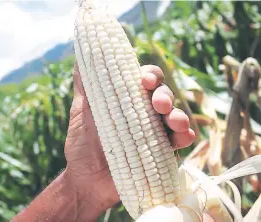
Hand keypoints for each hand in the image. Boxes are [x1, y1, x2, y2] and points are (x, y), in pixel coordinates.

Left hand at [64, 64, 195, 215]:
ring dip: (177, 114)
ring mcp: (154, 132)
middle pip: (163, 94)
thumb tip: (81, 57)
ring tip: (173, 121)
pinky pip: (179, 141)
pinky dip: (184, 136)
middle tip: (158, 103)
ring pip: (174, 115)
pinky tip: (182, 136)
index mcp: (126, 100)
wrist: (87, 181)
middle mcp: (143, 113)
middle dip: (164, 94)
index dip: (149, 76)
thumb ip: (85, 87)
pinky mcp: (162, 152)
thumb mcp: (80, 113)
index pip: (144, 80)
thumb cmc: (82, 145)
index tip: (144, 80)